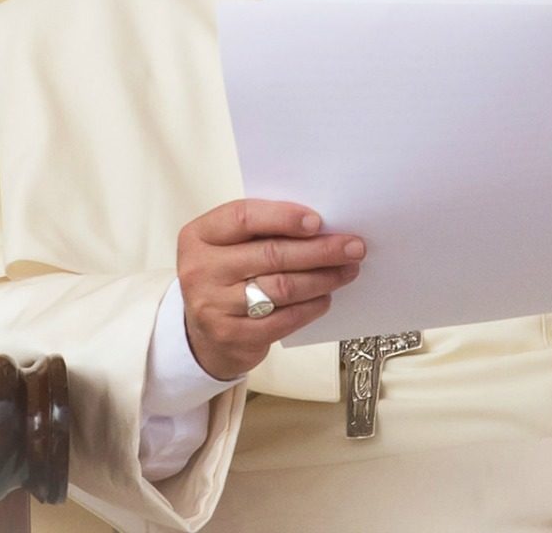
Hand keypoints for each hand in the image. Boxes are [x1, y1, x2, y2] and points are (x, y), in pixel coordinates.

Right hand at [176, 199, 365, 379]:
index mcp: (199, 236)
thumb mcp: (229, 246)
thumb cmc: (225, 278)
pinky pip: (283, 319)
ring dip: (323, 278)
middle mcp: (200, 270)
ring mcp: (213, 306)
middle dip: (320, 249)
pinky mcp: (232, 336)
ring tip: (348, 270)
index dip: (284, 216)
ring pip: (282, 287)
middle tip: (353, 246)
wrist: (203, 335)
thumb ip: (262, 231)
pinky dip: (311, 307)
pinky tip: (326, 297)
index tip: (318, 221)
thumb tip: (322, 226)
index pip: (243, 217)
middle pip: (271, 254)